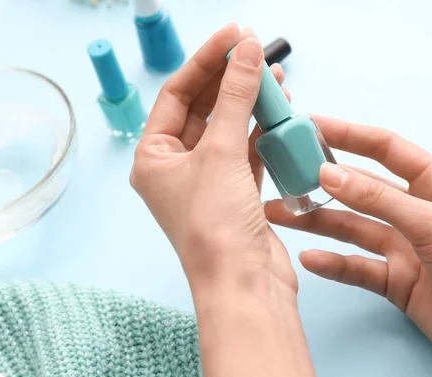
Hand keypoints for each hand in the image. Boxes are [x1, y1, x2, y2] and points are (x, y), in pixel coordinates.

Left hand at [130, 25, 320, 376]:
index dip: (205, 61)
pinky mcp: (236, 193)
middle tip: (254, 49)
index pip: (177, 94)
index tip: (233, 35)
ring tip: (273, 75)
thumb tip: (246, 52)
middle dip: (229, 79)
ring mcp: (208, 181)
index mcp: (154, 158)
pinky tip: (277, 112)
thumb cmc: (217, 228)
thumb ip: (236, 98)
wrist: (244, 284)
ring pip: (229, 129)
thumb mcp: (222, 153)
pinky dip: (262, 131)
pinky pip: (248, 151)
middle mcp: (177, 168)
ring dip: (249, 103)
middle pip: (204, 109)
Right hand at [265, 116, 431, 376]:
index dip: (348, 134)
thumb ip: (378, 199)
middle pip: (361, 189)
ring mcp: (404, 247)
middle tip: (283, 176)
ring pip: (352, 228)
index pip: (385, 149)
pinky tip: (309, 259)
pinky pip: (357, 267)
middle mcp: (415, 211)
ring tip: (279, 216)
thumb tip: (329, 173)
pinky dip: (334, 264)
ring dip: (317, 222)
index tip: (310, 125)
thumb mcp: (430, 223)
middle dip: (322, 183)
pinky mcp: (395, 280)